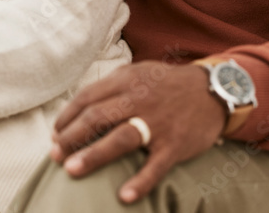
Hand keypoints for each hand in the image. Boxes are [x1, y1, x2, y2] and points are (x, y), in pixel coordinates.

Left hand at [49, 61, 225, 203]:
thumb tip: (79, 106)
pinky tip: (123, 196)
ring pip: (120, 138)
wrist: (213, 90)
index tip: (55, 134)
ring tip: (72, 170)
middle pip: (97, 117)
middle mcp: (139, 99)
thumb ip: (111, 86)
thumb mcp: (138, 72)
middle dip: (71, 137)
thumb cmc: (167, 84)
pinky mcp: (175, 145)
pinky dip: (140, 182)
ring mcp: (157, 123)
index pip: (88, 97)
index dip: (68, 117)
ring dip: (94, 155)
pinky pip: (155, 166)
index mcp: (126, 80)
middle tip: (54, 155)